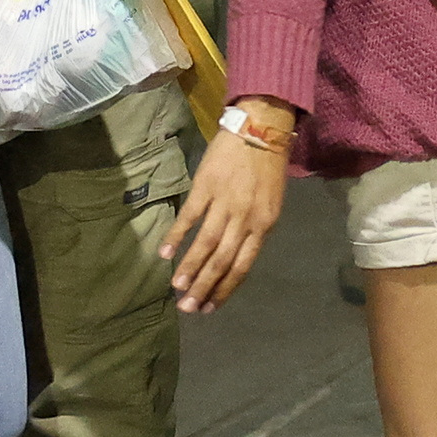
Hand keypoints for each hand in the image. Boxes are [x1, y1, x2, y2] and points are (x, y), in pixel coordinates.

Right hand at [163, 111, 293, 311]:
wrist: (262, 127)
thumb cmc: (267, 168)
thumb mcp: (270, 204)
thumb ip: (254, 231)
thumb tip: (234, 258)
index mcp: (264, 225)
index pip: (243, 266)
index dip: (225, 289)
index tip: (210, 309)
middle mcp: (245, 218)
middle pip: (222, 260)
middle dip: (204, 287)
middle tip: (187, 308)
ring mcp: (225, 202)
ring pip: (206, 243)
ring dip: (190, 267)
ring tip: (176, 287)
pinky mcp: (206, 185)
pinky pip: (190, 216)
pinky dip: (177, 235)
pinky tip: (165, 252)